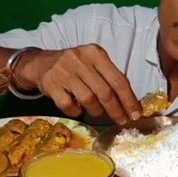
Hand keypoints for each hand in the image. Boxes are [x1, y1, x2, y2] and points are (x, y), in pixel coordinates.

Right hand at [17, 44, 141, 124]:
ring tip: (97, 112)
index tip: (136, 114)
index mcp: (95, 53)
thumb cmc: (75, 67)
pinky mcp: (51, 84)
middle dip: (116, 110)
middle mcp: (80, 60)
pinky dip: (76, 111)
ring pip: (89, 100)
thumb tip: (130, 105)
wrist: (41, 64)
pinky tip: (78, 109)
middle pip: (105, 92)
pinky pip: (69, 105)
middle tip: (121, 121)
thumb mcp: (94, 64)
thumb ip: (110, 79)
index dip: (129, 100)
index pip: (118, 80)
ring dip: (96, 111)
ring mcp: (64, 72)